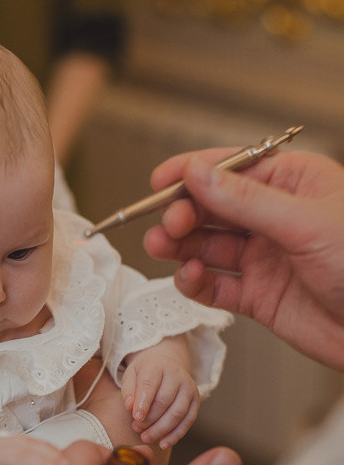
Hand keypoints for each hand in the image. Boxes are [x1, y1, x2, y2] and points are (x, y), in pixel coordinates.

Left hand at [121, 337, 199, 447]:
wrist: (165, 364)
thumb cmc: (144, 373)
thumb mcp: (131, 375)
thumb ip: (128, 391)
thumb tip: (129, 407)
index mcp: (157, 366)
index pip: (150, 384)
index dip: (143, 403)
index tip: (135, 418)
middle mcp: (177, 375)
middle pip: (164, 401)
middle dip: (150, 419)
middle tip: (136, 428)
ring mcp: (189, 388)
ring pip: (177, 413)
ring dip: (161, 429)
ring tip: (146, 437)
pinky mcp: (196, 400)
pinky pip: (188, 421)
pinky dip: (176, 435)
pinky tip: (163, 444)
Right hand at [144, 149, 343, 370]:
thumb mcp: (305, 223)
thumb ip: (245, 200)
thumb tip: (197, 173)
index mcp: (293, 184)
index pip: (231, 168)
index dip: (192, 172)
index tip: (159, 182)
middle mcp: (274, 218)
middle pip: (212, 208)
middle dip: (184, 213)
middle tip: (168, 224)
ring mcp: (265, 258)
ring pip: (208, 246)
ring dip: (181, 247)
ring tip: (160, 247)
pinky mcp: (259, 297)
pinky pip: (216, 287)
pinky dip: (196, 283)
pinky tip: (190, 278)